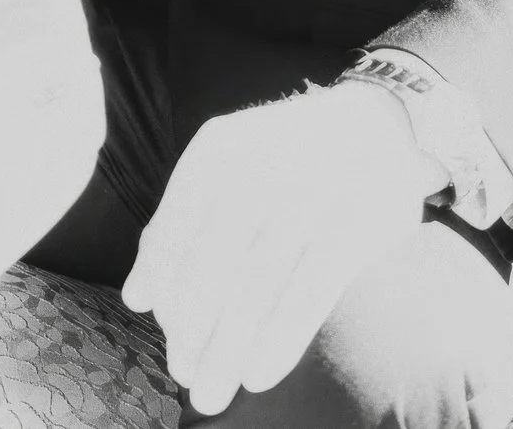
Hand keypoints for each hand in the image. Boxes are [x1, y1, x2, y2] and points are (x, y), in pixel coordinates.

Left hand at [122, 83, 446, 414]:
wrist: (375, 122)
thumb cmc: (282, 160)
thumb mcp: (227, 168)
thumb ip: (181, 223)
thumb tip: (137, 297)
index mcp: (218, 149)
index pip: (175, 228)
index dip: (163, 283)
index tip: (158, 327)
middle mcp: (262, 163)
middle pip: (212, 265)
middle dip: (192, 331)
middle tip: (184, 375)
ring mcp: (313, 190)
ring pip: (256, 286)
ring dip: (228, 348)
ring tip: (213, 390)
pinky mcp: (359, 220)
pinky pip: (309, 290)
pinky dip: (280, 338)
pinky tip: (258, 374)